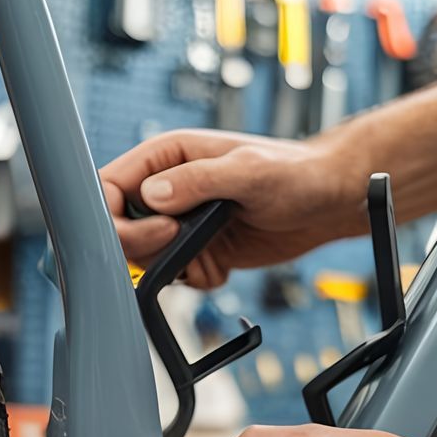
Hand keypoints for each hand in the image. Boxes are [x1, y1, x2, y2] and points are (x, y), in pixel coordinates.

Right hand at [99, 129, 362, 286]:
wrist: (327, 201)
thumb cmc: (296, 172)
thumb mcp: (248, 171)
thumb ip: (198, 180)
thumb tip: (153, 194)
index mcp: (167, 157)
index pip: (109, 186)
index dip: (119, 216)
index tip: (162, 230)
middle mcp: (167, 188)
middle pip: (119, 227)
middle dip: (149, 248)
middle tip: (188, 247)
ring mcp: (179, 221)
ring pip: (145, 257)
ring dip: (176, 267)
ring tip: (212, 255)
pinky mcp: (196, 248)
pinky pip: (174, 275)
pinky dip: (196, 279)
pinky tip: (222, 266)